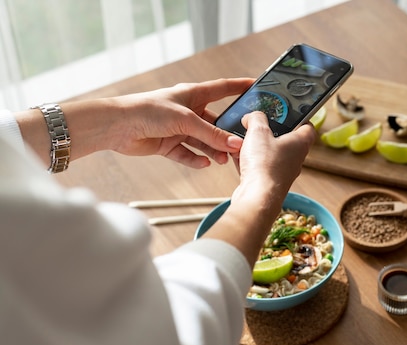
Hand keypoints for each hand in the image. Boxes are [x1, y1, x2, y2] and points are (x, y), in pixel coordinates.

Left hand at [100, 78, 253, 167]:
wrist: (117, 126)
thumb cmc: (148, 111)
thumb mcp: (186, 120)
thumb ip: (211, 134)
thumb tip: (235, 144)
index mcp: (193, 94)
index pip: (222, 89)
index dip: (239, 87)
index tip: (256, 87)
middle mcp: (187, 111)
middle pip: (214, 123)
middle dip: (227, 134)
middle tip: (241, 145)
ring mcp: (178, 129)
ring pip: (203, 141)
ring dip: (213, 150)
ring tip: (223, 160)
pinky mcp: (168, 144)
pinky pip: (187, 154)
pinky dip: (196, 159)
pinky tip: (205, 163)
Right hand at [204, 111, 316, 264]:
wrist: (257, 197)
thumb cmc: (264, 165)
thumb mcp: (258, 131)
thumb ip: (256, 119)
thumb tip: (252, 117)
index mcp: (300, 143)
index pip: (308, 127)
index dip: (300, 118)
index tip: (289, 113)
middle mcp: (295, 159)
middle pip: (286, 140)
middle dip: (270, 132)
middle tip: (258, 125)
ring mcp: (283, 173)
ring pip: (271, 154)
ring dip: (256, 147)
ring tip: (242, 141)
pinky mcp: (270, 183)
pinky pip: (260, 167)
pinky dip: (249, 161)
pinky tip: (236, 157)